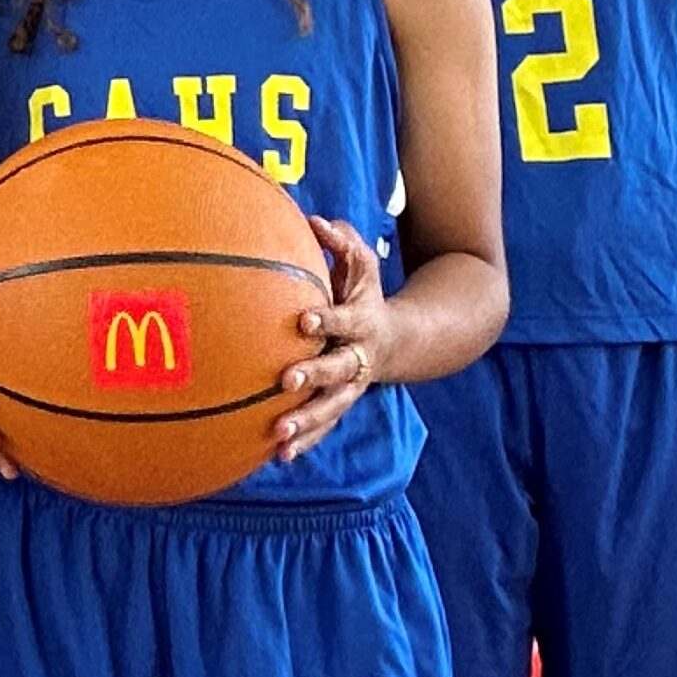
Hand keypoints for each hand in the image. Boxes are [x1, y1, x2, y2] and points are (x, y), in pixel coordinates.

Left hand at [273, 216, 392, 462]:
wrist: (400, 340)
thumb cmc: (364, 295)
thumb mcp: (361, 266)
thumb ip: (341, 242)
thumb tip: (314, 219)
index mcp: (362, 321)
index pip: (344, 320)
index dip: (327, 320)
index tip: (304, 320)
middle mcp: (358, 357)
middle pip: (337, 369)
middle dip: (313, 376)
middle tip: (285, 381)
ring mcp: (350, 386)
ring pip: (331, 407)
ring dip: (306, 422)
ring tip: (278, 435)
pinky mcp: (340, 404)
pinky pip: (323, 426)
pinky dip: (305, 442)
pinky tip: (277, 456)